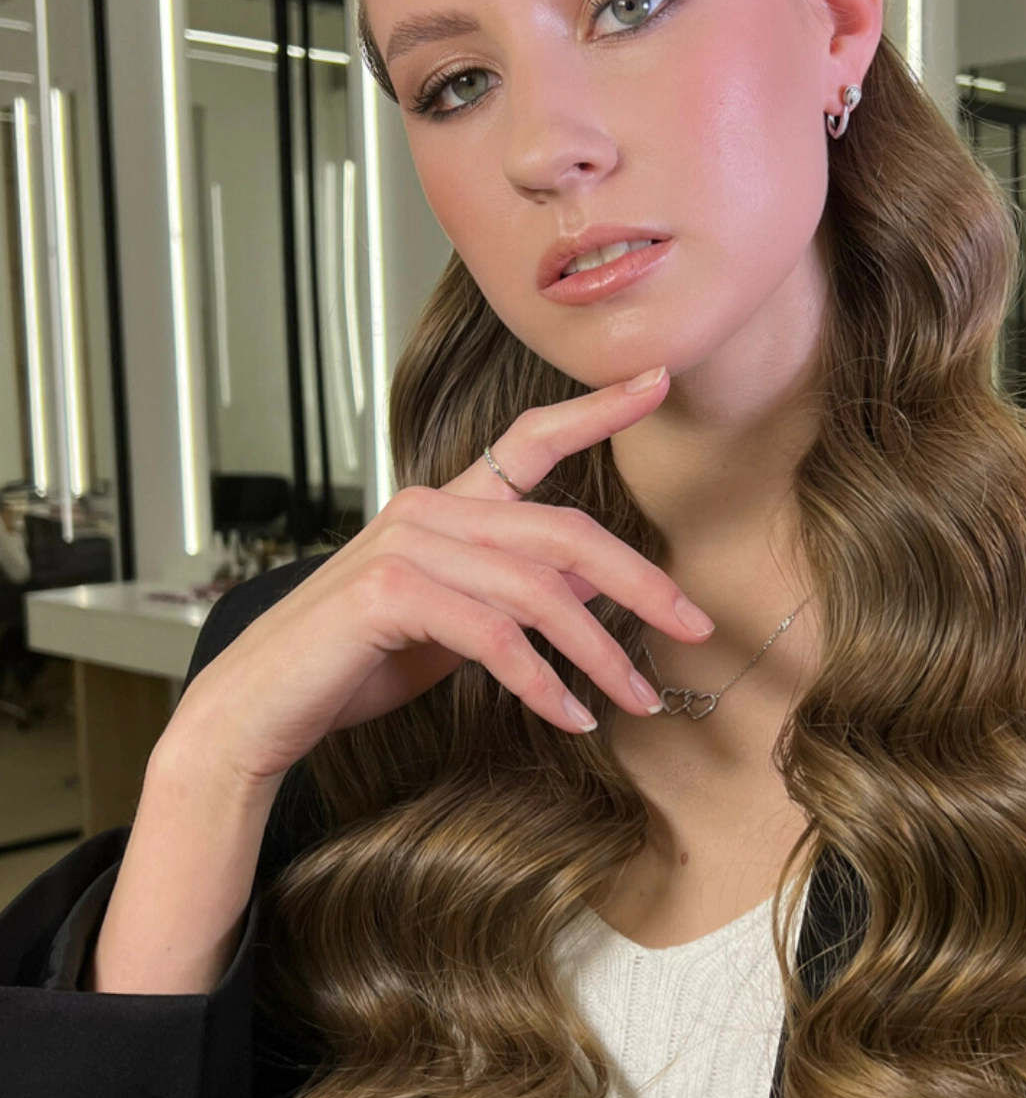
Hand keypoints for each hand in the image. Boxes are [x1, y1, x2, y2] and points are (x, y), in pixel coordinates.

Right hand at [165, 365, 714, 793]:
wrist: (255, 708)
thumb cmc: (349, 666)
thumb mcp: (447, 624)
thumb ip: (508, 596)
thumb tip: (591, 591)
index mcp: (444, 504)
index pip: (529, 440)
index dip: (596, 410)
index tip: (658, 380)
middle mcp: (427, 509)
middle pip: (563, 533)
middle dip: (642, 581)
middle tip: (698, 624)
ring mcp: (406, 546)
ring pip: (539, 592)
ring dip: (600, 654)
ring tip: (640, 699)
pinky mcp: (388, 594)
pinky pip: (496, 639)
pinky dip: (543, 685)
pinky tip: (571, 717)